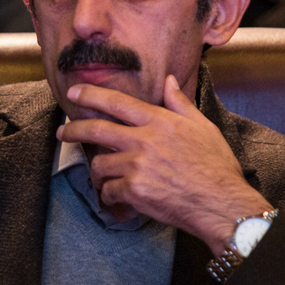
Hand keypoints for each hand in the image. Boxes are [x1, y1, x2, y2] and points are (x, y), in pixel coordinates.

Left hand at [56, 75, 271, 255]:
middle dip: (73, 129)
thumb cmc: (216, 166)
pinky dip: (110, 195)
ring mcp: (137, 166)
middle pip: (96, 130)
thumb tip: (169, 80)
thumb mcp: (203, 127)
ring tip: (105, 177)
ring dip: (98, 172)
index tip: (74, 93)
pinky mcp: (134, 191)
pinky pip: (108, 190)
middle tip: (63, 132)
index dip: (91, 95)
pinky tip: (119, 197)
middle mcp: (144, 140)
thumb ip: (180, 103)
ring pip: (99, 164)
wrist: (222, 203)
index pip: (117, 102)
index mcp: (160, 122)